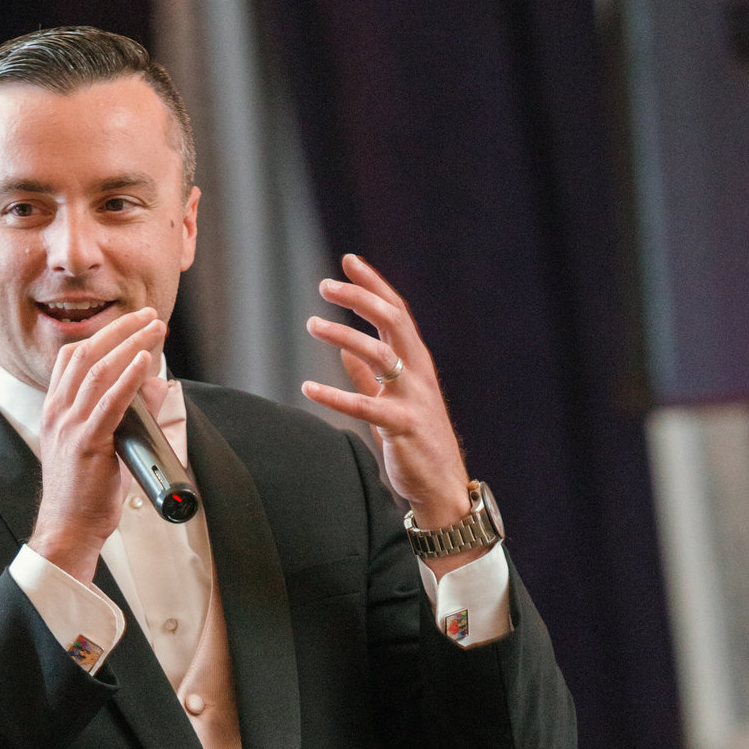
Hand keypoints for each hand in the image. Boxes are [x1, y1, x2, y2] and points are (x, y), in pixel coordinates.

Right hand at [30, 308, 164, 583]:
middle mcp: (58, 412)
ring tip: (153, 328)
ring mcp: (69, 427)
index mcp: (56, 410)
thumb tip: (157, 386)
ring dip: (129, 344)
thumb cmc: (85, 492)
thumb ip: (129, 414)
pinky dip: (128, 378)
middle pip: (86, 354)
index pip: (73, 357)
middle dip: (120, 329)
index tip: (132, 324)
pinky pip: (109, 403)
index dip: (104, 335)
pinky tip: (145, 361)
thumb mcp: (104, 445)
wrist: (69, 527)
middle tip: (148, 315)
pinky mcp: (86, 444)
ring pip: (98, 371)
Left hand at [303, 253, 485, 576]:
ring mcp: (413, 398)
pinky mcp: (403, 426)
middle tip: (325, 286)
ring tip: (312, 324)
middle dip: (360, 298)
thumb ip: (369, 379)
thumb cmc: (416, 444)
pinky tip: (307, 388)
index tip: (349, 261)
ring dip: (344, 336)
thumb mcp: (392, 403)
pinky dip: (336, 395)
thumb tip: (344, 356)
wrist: (441, 487)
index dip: (374, 284)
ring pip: (381, 355)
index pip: (396, 312)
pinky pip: (366, 406)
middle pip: (393, 321)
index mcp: (417, 363)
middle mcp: (419, 373)